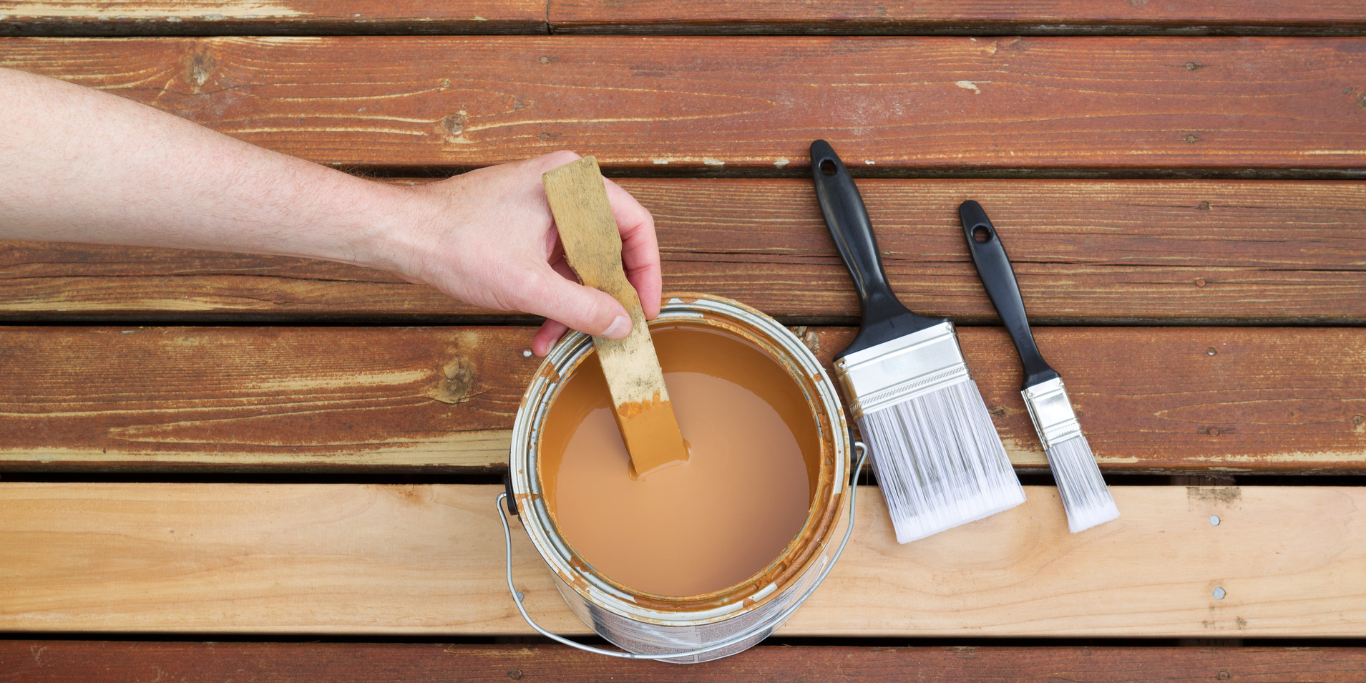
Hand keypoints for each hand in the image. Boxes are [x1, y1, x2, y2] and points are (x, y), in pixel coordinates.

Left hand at [393, 151, 661, 355]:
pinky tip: (542, 330)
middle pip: (609, 246)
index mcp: (572, 183)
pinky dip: (553, 296)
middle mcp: (562, 187)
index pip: (635, 225)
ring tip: (564, 341)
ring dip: (575, 304)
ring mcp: (542, 205)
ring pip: (580, 260)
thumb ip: (582, 307)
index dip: (647, 273)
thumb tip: (622, 325)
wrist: (398, 234)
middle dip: (605, 296)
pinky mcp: (524, 224)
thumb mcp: (528, 286)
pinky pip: (554, 263)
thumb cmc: (453, 241)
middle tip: (611, 331)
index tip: (644, 310)